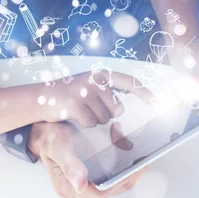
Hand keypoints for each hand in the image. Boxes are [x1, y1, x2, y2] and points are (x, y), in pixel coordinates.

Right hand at [28, 121, 144, 197]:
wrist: (43, 133)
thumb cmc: (49, 138)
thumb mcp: (58, 146)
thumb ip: (70, 165)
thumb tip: (80, 185)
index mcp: (69, 188)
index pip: (103, 190)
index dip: (122, 180)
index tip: (137, 167)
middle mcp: (78, 192)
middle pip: (111, 188)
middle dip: (128, 173)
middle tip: (142, 157)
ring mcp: (84, 187)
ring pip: (113, 183)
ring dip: (126, 169)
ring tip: (136, 152)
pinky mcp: (90, 178)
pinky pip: (110, 177)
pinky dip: (120, 166)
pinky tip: (124, 149)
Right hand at [37, 70, 151, 126]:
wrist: (41, 96)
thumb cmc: (68, 94)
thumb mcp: (88, 86)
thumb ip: (107, 93)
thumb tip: (123, 106)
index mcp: (100, 74)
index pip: (127, 81)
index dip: (143, 92)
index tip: (157, 102)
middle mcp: (95, 79)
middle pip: (116, 108)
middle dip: (106, 113)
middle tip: (88, 106)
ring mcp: (85, 90)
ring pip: (104, 118)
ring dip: (93, 118)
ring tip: (79, 109)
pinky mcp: (76, 103)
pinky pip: (90, 122)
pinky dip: (83, 123)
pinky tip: (72, 114)